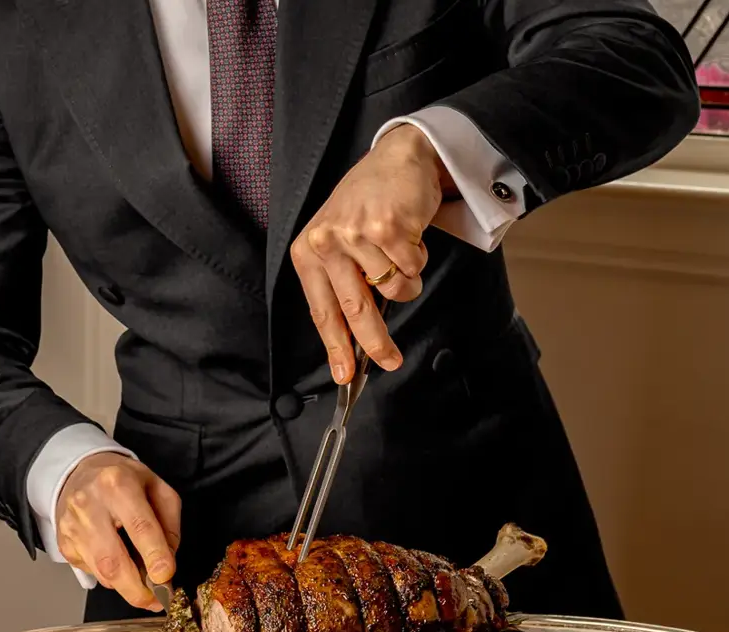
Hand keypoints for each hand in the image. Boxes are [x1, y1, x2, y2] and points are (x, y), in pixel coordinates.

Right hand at [55, 453, 181, 609]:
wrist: (80, 472)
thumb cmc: (123, 481)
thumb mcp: (156, 489)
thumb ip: (169, 524)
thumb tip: (168, 561)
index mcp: (118, 485)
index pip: (139, 526)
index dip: (154, 556)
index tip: (166, 577)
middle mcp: (89, 505)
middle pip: (113, 560)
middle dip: (137, 589)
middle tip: (156, 601)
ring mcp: (72, 526)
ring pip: (101, 572)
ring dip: (127, 588)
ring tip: (144, 586)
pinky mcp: (64, 544)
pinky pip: (92, 572)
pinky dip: (110, 577)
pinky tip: (119, 566)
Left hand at [291, 124, 452, 382]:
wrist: (396, 159)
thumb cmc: (367, 206)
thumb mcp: (339, 243)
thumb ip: (342, 285)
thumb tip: (355, 339)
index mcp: (308, 252)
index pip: (322, 311)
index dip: (336, 348)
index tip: (345, 376)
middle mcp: (327, 243)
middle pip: (356, 310)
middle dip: (376, 342)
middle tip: (391, 361)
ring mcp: (357, 234)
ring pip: (394, 289)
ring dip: (407, 281)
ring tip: (400, 254)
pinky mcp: (388, 227)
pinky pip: (413, 268)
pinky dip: (420, 260)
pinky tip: (410, 237)